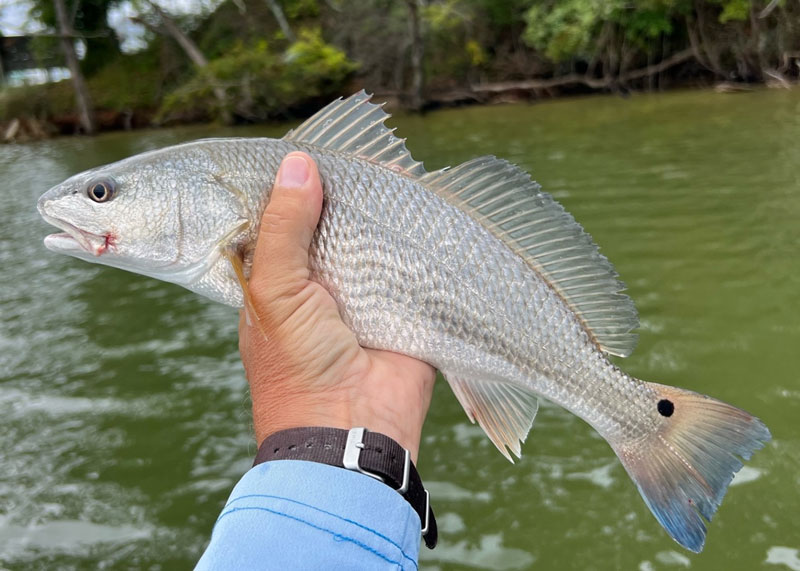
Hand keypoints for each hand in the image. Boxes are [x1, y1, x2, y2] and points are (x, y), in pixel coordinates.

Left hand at [239, 152, 435, 461]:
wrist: (350, 429)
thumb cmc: (296, 366)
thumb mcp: (274, 291)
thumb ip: (284, 229)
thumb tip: (298, 164)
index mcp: (279, 281)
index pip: (285, 222)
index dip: (299, 188)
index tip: (317, 152)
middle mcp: (320, 284)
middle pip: (335, 227)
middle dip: (351, 196)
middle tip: (369, 157)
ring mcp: (363, 296)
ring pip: (375, 242)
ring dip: (387, 215)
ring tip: (402, 173)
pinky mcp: (403, 308)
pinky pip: (411, 266)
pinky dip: (419, 241)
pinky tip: (428, 207)